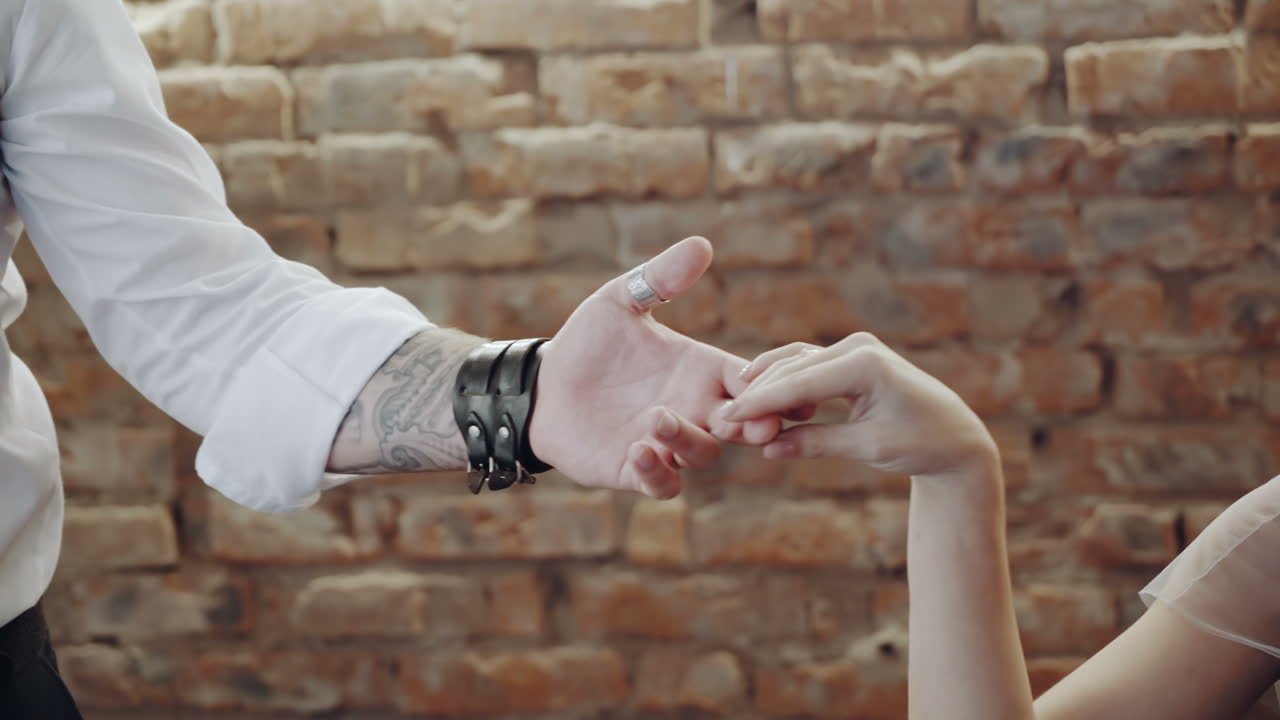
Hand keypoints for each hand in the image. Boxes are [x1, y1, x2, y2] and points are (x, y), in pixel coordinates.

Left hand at [530, 237, 780, 498]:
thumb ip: (660, 279)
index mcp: (700, 370)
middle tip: (756, 423)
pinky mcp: (636, 469)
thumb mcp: (620, 302)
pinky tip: (640, 450)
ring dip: (688, 440)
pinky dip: (658, 473)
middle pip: (742, 424)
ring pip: (701, 454)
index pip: (751, 381)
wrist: (542, 385)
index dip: (769, 385)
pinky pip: (662, 484)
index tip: (776, 382)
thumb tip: (702, 244)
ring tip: (657, 416)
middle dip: (754, 425)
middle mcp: (693, 409)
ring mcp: (667, 443)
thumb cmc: (588, 342)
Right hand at [723, 333, 997, 480]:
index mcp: (866, 364)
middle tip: (725, 419)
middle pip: (793, 369)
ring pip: (796, 363)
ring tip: (737, 410)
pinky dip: (784, 381)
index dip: (761, 403)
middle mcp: (858, 347)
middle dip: (758, 395)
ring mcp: (854, 348)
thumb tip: (768, 450)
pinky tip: (759, 396)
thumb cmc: (920, 443)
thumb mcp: (867, 447)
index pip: (800, 384)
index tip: (729, 418)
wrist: (954, 436)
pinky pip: (808, 366)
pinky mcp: (851, 357)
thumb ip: (816, 444)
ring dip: (767, 385)